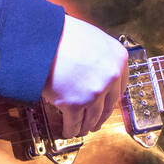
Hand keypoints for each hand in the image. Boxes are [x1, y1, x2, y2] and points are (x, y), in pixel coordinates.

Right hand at [41, 13, 128, 139]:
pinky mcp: (75, 104)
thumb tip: (94, 70)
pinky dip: (71, 129)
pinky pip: (74, 123)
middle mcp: (111, 76)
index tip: (107, 102)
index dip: (111, 97)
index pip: (121, 85)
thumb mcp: (91, 38)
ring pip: (93, 117)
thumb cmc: (61, 33)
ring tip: (81, 129)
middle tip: (96, 121)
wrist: (42, 38)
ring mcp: (94, 92)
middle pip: (109, 105)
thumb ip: (99, 56)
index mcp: (118, 58)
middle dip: (101, 116)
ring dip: (86, 126)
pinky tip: (68, 130)